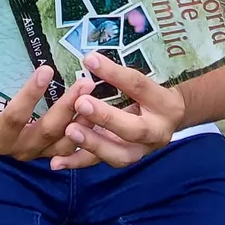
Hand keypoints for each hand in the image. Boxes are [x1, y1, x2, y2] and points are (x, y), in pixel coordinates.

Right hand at [0, 65, 94, 161]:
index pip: (15, 116)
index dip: (30, 94)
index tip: (46, 70)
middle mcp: (17, 148)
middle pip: (46, 129)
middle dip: (67, 106)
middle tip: (84, 83)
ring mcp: (36, 153)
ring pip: (64, 142)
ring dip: (82, 121)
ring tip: (96, 97)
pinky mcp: (50, 154)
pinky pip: (73, 149)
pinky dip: (87, 135)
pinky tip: (100, 116)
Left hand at [49, 52, 184, 169]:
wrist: (167, 119)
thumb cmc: (151, 93)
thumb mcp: (144, 80)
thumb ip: (119, 74)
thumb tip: (89, 59)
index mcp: (164, 104)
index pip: (138, 86)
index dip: (114, 74)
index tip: (89, 60)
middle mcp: (157, 132)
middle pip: (134, 129)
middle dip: (106, 118)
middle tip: (81, 103)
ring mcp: (141, 151)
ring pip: (119, 155)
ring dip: (93, 143)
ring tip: (70, 130)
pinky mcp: (124, 160)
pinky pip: (101, 164)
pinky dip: (78, 162)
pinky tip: (57, 161)